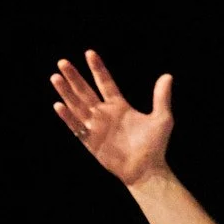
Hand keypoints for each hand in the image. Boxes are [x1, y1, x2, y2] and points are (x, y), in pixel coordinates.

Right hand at [51, 50, 172, 185]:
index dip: (97, 69)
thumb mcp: (162, 118)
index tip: (89, 53)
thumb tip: (168, 76)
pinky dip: (68, 117)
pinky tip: (59, 105)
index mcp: (119, 106)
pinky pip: (76, 128)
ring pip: (77, 106)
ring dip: (66, 92)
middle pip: (86, 92)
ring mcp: (97, 128)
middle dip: (74, 77)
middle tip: (63, 62)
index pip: (105, 83)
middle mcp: (105, 115)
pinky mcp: (91, 143)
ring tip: (55, 77)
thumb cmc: (156, 146)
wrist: (148, 171)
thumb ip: (161, 97)